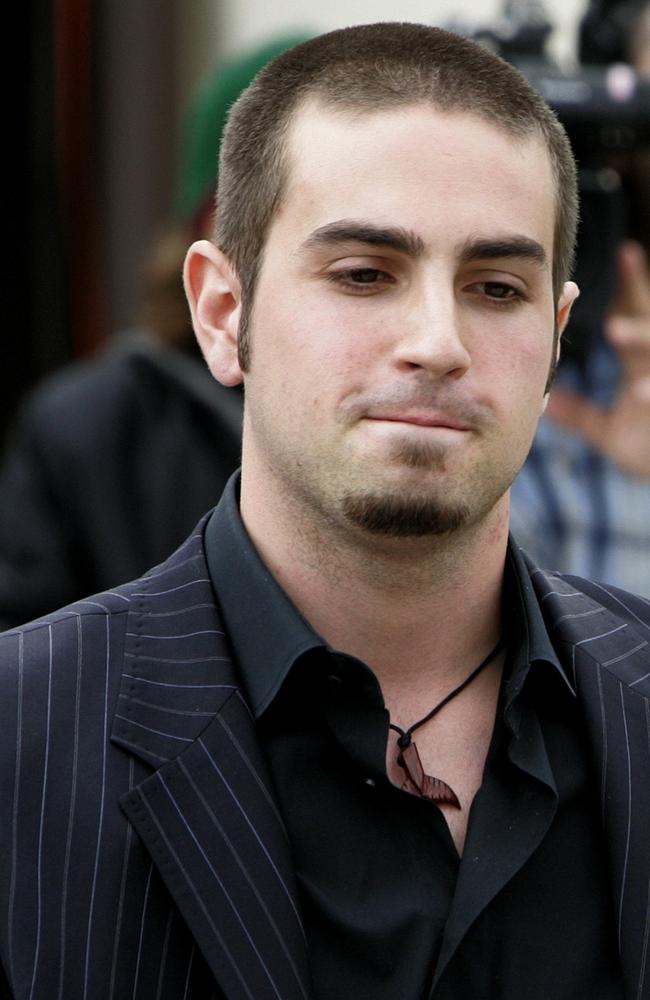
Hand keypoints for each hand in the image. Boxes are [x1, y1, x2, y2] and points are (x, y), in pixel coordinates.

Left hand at [546, 240, 649, 476]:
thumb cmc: (645, 445)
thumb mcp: (607, 430)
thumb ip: (577, 412)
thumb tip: (543, 402)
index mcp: (641, 362)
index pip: (635, 314)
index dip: (631, 284)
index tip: (624, 251)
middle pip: (648, 325)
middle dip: (632, 307)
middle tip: (602, 298)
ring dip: (639, 340)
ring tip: (616, 332)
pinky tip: (642, 391)